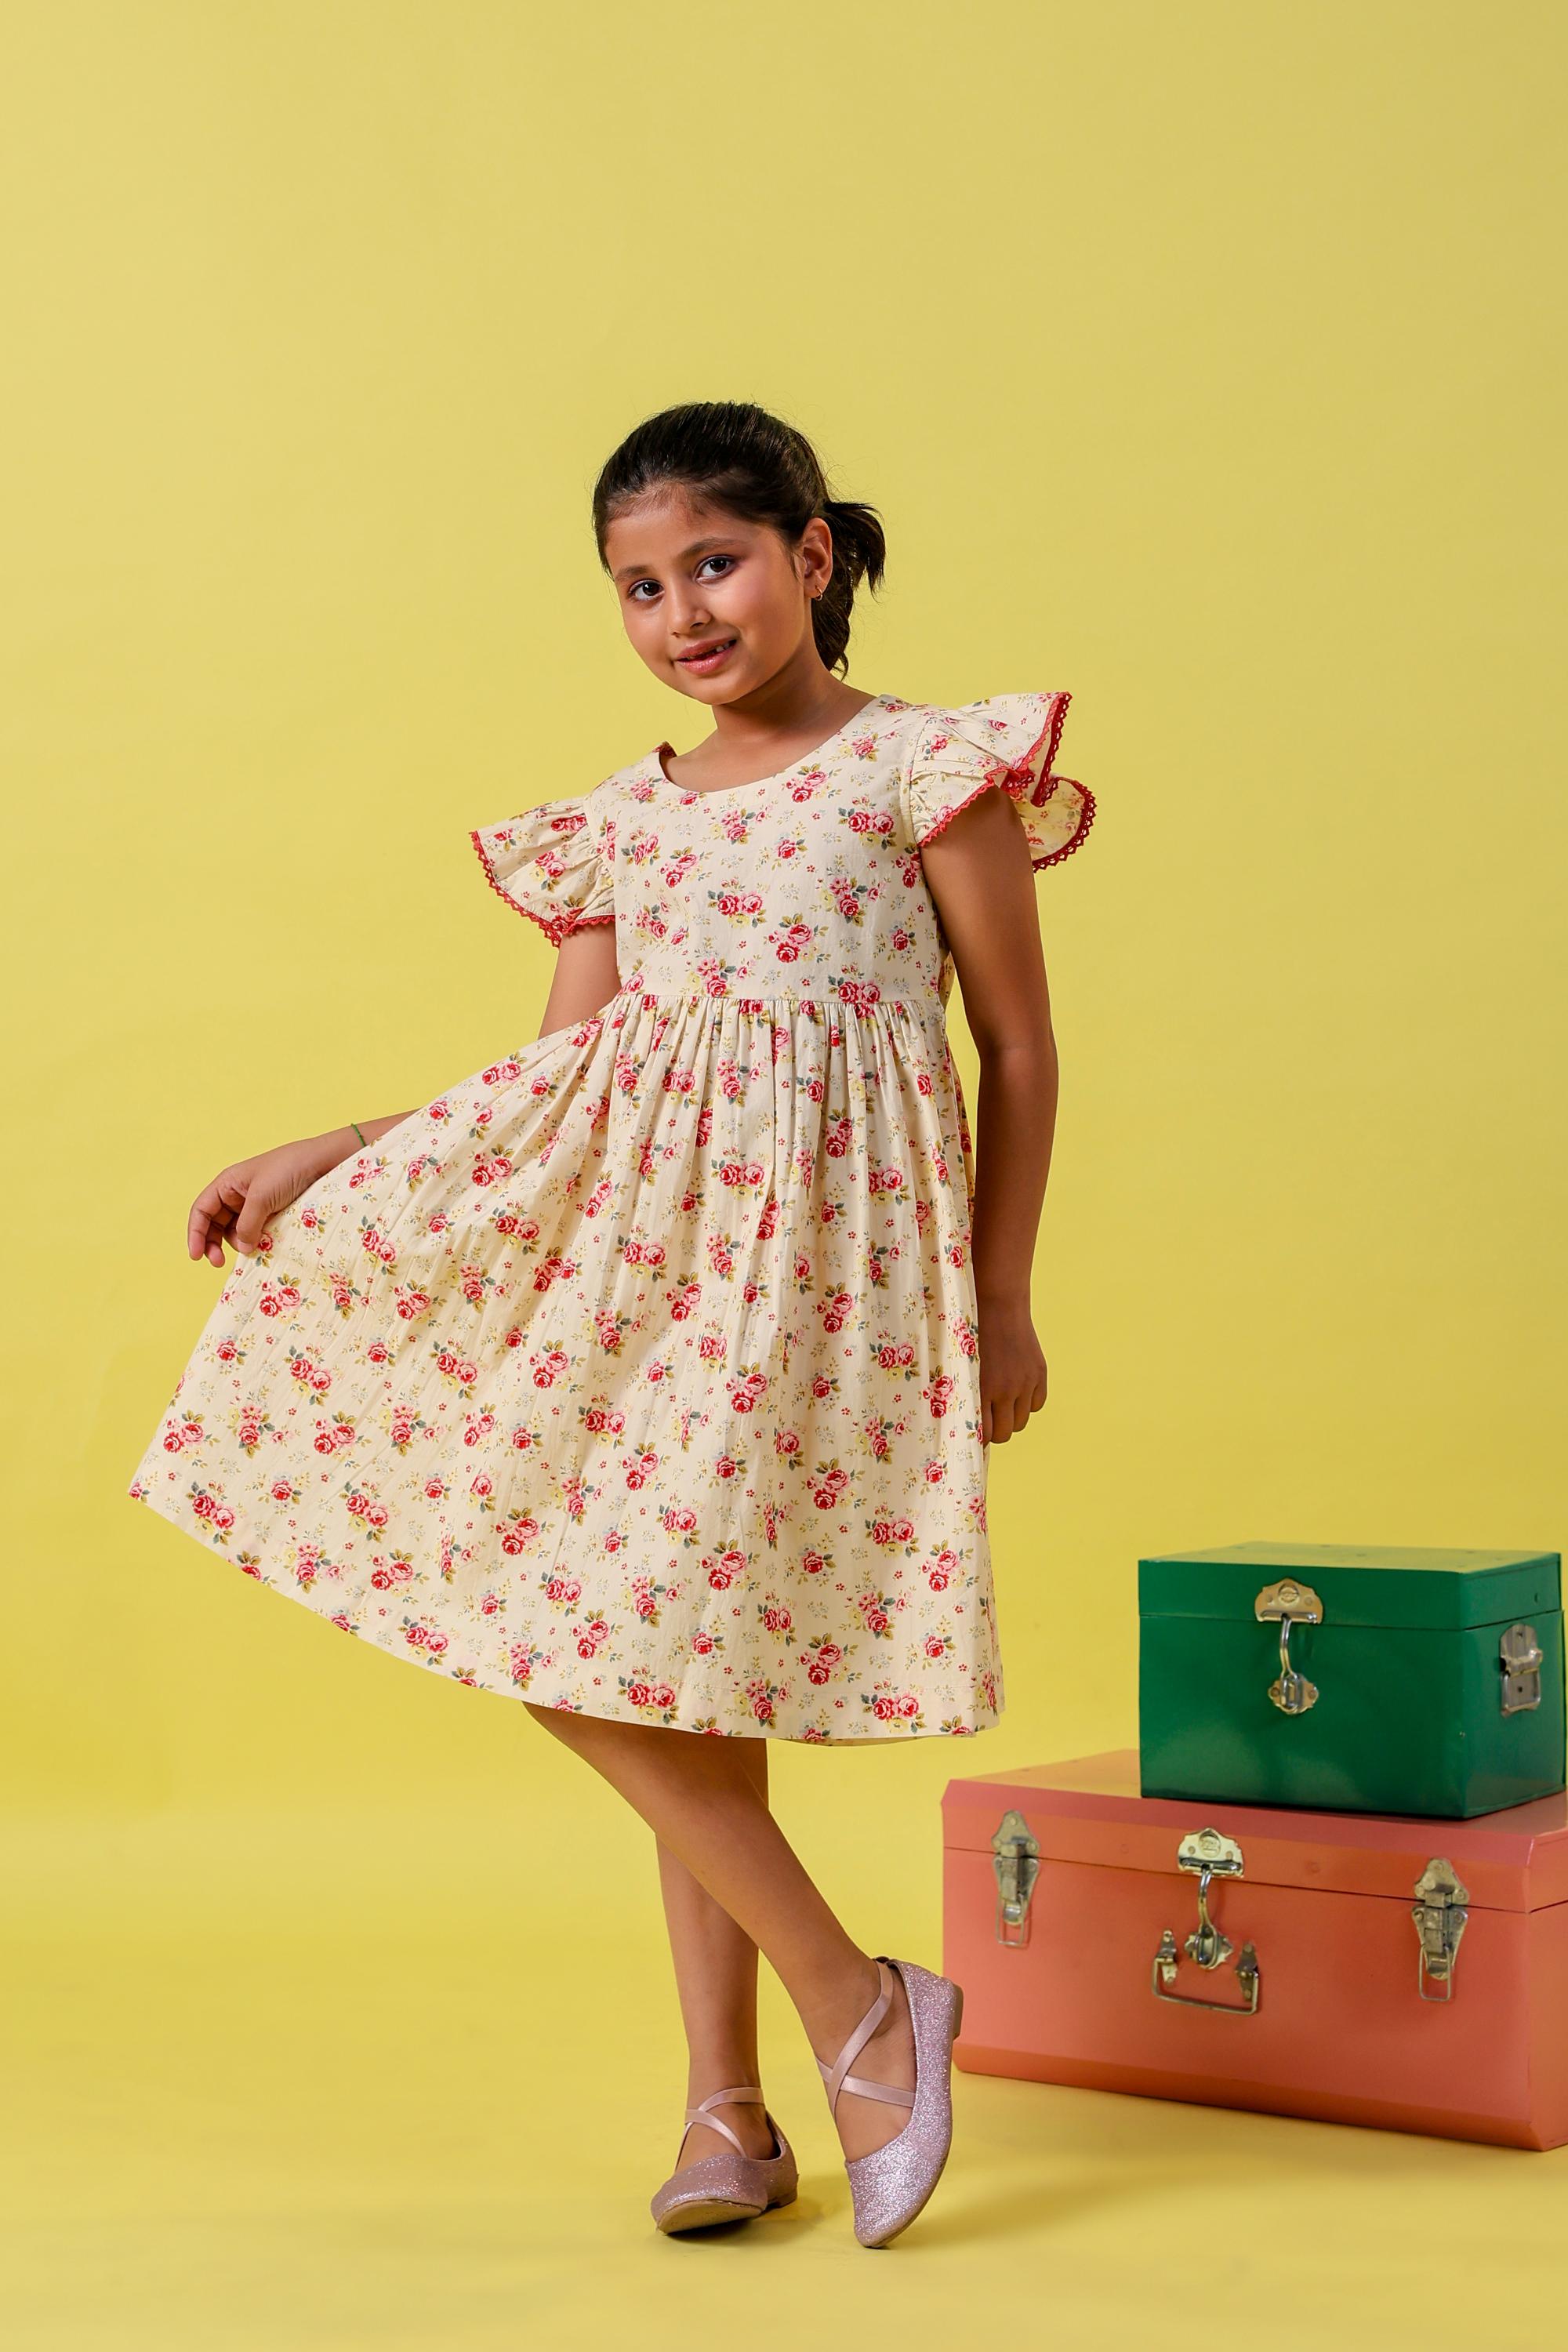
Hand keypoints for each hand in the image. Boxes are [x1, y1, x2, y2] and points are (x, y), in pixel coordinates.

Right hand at [186, 1129, 353, 1268]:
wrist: (323, 1162)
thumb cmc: (288, 1170)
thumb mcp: (262, 1197)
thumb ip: (247, 1225)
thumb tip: (242, 1248)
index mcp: (227, 1184)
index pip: (201, 1210)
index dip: (196, 1233)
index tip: (195, 1256)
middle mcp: (237, 1195)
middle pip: (214, 1224)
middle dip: (213, 1243)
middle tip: (219, 1263)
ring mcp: (254, 1206)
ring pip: (235, 1232)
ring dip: (238, 1244)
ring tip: (251, 1250)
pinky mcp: (272, 1214)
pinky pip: (255, 1232)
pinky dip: (255, 1242)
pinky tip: (262, 1248)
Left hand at [977, 1299, 1047, 1444]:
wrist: (998, 1303)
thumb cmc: (969, 1332)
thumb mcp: (961, 1364)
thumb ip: (964, 1393)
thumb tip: (965, 1422)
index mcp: (981, 1388)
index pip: (984, 1434)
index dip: (978, 1438)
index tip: (973, 1436)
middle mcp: (1006, 1389)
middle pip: (1005, 1433)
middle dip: (995, 1432)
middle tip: (988, 1422)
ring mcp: (1025, 1382)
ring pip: (1021, 1422)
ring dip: (1011, 1418)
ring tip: (1000, 1405)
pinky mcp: (1039, 1373)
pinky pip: (1037, 1404)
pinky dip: (1028, 1403)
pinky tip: (1016, 1392)